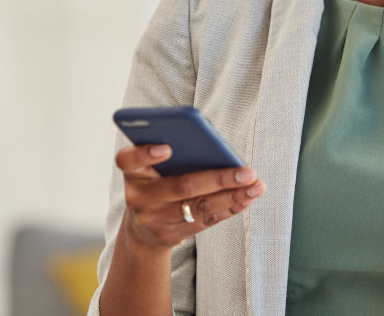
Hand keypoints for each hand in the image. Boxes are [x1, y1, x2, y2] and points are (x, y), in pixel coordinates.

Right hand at [115, 143, 265, 253]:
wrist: (142, 229)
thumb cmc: (156, 183)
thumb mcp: (152, 168)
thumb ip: (173, 154)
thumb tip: (215, 148)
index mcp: (132, 172)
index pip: (128, 160)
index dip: (145, 154)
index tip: (167, 147)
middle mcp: (137, 197)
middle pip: (181, 186)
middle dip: (219, 178)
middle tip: (247, 171)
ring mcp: (153, 220)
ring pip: (199, 207)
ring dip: (232, 196)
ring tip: (256, 185)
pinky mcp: (168, 237)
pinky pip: (205, 222)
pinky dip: (229, 208)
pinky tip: (247, 198)